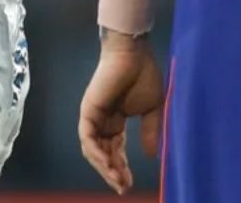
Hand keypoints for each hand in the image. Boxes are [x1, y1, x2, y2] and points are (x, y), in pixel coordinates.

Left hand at [79, 31, 164, 194]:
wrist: (133, 53)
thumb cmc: (143, 74)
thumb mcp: (152, 108)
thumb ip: (150, 132)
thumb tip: (150, 156)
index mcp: (117, 119)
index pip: (116, 149)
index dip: (122, 167)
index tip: (130, 184)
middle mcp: (103, 120)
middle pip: (104, 154)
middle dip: (113, 173)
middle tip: (124, 188)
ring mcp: (93, 116)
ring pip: (94, 151)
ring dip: (105, 168)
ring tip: (118, 181)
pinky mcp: (88, 111)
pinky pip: (88, 139)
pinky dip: (96, 154)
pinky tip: (108, 165)